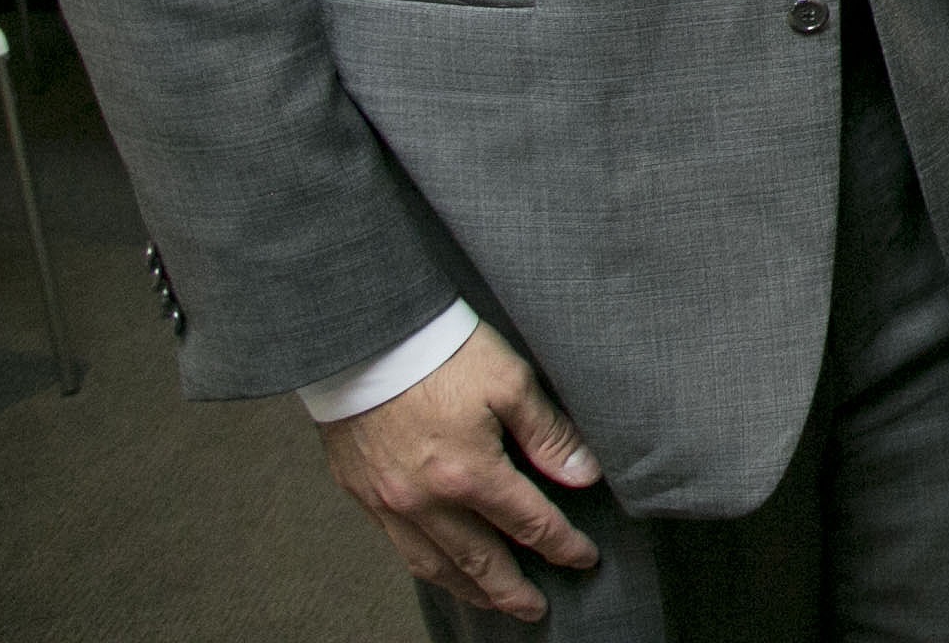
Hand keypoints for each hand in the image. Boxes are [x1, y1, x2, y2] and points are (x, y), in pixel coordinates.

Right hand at [315, 320, 600, 621]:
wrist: (365, 339)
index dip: (561, 545)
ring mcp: (391, 503)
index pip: (529, 524)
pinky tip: (444, 570)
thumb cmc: (442, 353)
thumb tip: (584, 475)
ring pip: (435, 566)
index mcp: (470, 473)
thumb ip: (549, 434)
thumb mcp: (511, 382)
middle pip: (480, 561)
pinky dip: (429, 568)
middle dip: (514, 589)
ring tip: (494, 601)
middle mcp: (427, 501)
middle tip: (538, 608)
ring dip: (469, 589)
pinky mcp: (364, 495)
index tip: (583, 559)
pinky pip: (400, 549)